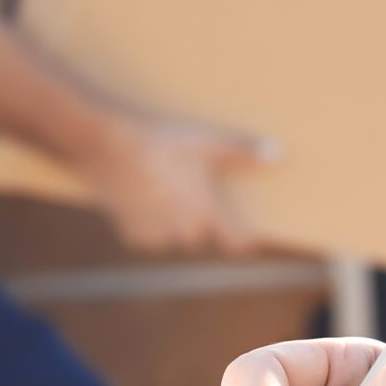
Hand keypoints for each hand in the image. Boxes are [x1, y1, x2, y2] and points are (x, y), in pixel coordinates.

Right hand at [79, 116, 269, 254]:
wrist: (106, 144)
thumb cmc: (161, 141)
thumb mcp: (206, 142)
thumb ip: (244, 152)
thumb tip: (279, 155)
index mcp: (206, 213)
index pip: (237, 243)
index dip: (245, 239)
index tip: (249, 234)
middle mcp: (183, 231)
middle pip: (202, 236)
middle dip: (201, 220)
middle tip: (194, 191)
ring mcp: (156, 235)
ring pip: (174, 237)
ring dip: (174, 222)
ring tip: (166, 190)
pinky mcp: (130, 233)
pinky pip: (148, 236)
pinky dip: (149, 222)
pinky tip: (144, 197)